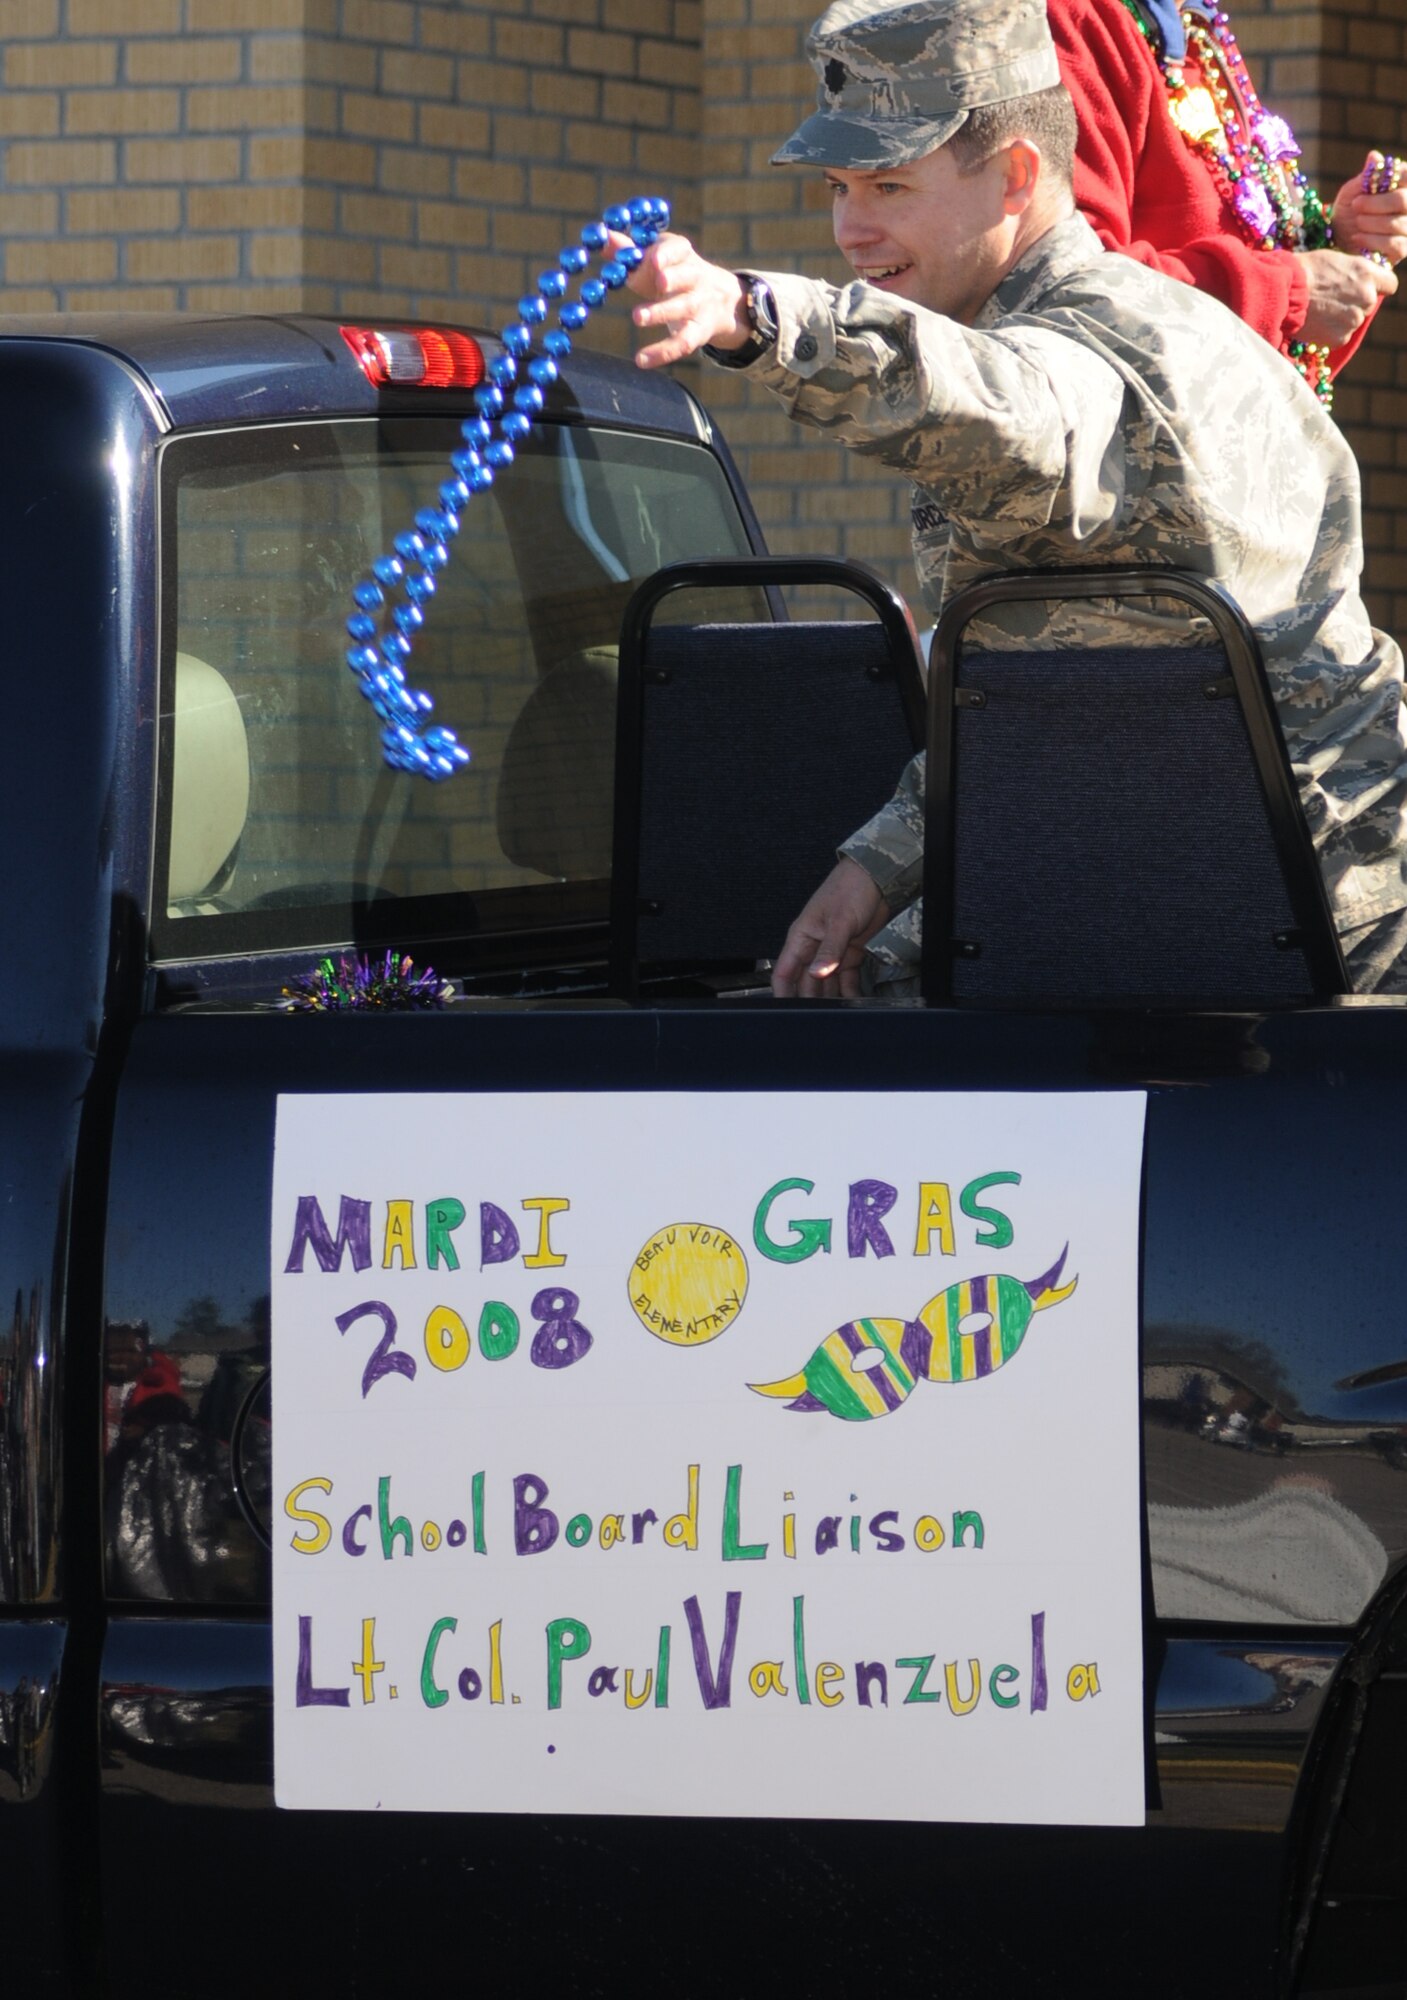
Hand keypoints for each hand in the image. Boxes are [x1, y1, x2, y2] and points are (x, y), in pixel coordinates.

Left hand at [618, 231, 750, 368]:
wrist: (718, 299)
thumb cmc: (672, 274)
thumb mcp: (654, 259)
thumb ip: (628, 250)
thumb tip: (600, 236)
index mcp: (682, 255)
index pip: (678, 250)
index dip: (667, 254)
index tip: (653, 258)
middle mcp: (696, 278)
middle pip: (687, 277)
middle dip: (672, 278)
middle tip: (658, 282)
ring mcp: (699, 306)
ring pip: (683, 309)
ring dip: (661, 313)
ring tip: (637, 317)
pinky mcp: (698, 332)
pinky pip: (681, 344)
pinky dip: (662, 352)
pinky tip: (641, 360)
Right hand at [771, 858, 890, 998]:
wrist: (876, 878)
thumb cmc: (850, 888)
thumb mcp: (839, 921)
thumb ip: (829, 949)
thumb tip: (817, 973)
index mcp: (801, 937)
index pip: (784, 972)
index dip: (783, 993)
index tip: (788, 1012)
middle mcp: (814, 948)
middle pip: (806, 982)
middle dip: (812, 1000)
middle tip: (821, 1016)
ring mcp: (832, 952)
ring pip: (826, 983)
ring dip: (833, 998)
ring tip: (839, 1012)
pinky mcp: (850, 953)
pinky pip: (846, 978)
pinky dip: (850, 990)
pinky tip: (854, 1000)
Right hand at [1295, 247, 1395, 346]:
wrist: (1283, 292)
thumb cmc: (1305, 270)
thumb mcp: (1337, 260)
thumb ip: (1356, 272)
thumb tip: (1362, 280)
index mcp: (1367, 274)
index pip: (1391, 284)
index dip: (1379, 286)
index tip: (1368, 288)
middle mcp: (1366, 297)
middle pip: (1369, 304)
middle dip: (1355, 303)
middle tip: (1331, 299)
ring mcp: (1354, 319)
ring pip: (1354, 321)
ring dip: (1341, 318)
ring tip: (1319, 310)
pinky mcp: (1340, 337)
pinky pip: (1340, 336)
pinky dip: (1330, 332)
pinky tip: (1316, 322)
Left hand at [1328, 154, 1406, 266]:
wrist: (1338, 238)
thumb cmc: (1350, 209)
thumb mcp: (1353, 190)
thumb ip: (1367, 176)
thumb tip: (1374, 156)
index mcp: (1403, 185)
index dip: (1396, 177)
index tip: (1372, 183)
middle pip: (1404, 200)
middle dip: (1377, 203)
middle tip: (1356, 204)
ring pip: (1398, 224)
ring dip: (1372, 223)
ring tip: (1357, 222)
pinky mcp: (1403, 249)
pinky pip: (1395, 245)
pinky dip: (1372, 240)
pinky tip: (1357, 238)